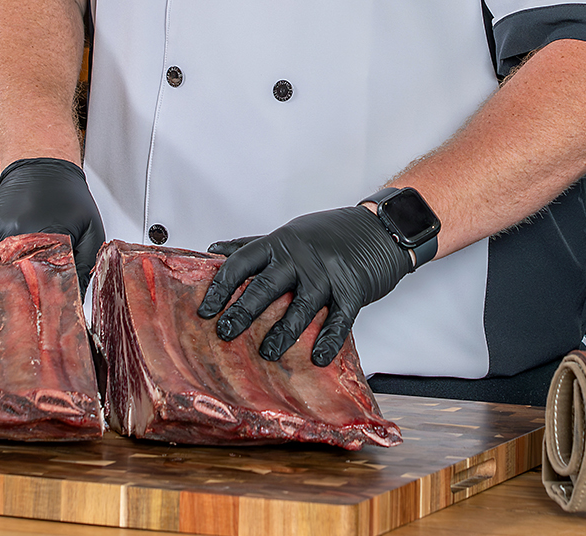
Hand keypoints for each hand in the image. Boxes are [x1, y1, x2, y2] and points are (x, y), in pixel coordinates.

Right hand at [0, 158, 104, 282]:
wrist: (39, 164)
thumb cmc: (67, 194)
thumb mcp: (90, 227)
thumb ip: (87, 262)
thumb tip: (78, 293)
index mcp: (50, 235)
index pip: (47, 279)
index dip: (51, 291)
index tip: (54, 295)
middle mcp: (21, 233)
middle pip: (21, 278)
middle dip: (31, 285)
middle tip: (40, 281)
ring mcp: (0, 232)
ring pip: (2, 270)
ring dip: (14, 270)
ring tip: (28, 257)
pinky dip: (0, 259)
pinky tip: (15, 247)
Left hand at [198, 206, 412, 366]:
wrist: (379, 229)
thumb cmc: (329, 235)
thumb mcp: (288, 234)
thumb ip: (252, 245)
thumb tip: (213, 250)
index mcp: (280, 243)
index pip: (242, 262)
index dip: (221, 287)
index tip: (205, 310)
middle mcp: (300, 257)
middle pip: (266, 286)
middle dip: (244, 312)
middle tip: (225, 333)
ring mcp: (327, 273)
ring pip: (301, 305)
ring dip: (282, 332)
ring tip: (266, 352)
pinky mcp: (353, 290)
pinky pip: (339, 319)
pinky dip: (329, 340)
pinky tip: (318, 357)